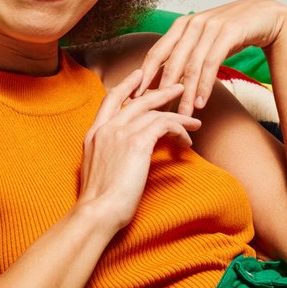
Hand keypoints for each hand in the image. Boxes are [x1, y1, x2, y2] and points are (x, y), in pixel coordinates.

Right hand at [78, 71, 201, 227]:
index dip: (126, 85)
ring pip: (155, 113)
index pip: (110, 100)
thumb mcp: (96, 171)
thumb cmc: (98, 202)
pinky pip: (164, 126)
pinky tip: (187, 140)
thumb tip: (121, 156)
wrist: (97, 211)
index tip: (139, 75)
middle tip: (177, 87)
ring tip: (193, 121)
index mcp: (93, 134)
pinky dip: (178, 130)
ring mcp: (120, 133)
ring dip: (177, 116)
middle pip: (137, 100)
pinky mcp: (137, 143)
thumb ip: (106, 155)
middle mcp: (106, 129)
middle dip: (160, 92)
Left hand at [134, 0, 286, 117]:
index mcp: (182, 25)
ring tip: (183, 114)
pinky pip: (211, 63)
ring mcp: (210, 26)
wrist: (267, 16)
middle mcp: (193, 23)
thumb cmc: (234, 32)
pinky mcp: (228, 32)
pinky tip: (201, 102)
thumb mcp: (205, 41)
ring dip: (186, 93)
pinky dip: (204, 85)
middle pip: (171, 62)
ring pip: (191, 65)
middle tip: (157, 113)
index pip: (156, 52)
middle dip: (163, 90)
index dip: (144, 76)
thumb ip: (186, 55)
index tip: (134, 98)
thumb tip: (164, 80)